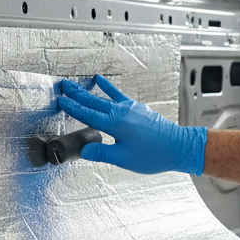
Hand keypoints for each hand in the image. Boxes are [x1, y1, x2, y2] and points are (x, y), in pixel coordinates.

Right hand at [57, 75, 206, 175]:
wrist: (178, 146)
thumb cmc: (154, 154)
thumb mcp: (124, 159)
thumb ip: (102, 154)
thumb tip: (85, 151)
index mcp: (115, 124)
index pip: (87, 114)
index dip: (72, 107)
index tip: (60, 100)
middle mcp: (121, 112)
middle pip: (93, 101)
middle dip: (76, 94)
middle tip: (62, 85)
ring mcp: (130, 108)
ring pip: (104, 97)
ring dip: (88, 90)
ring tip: (76, 84)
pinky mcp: (137, 108)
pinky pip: (118, 95)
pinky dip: (108, 88)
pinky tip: (102, 81)